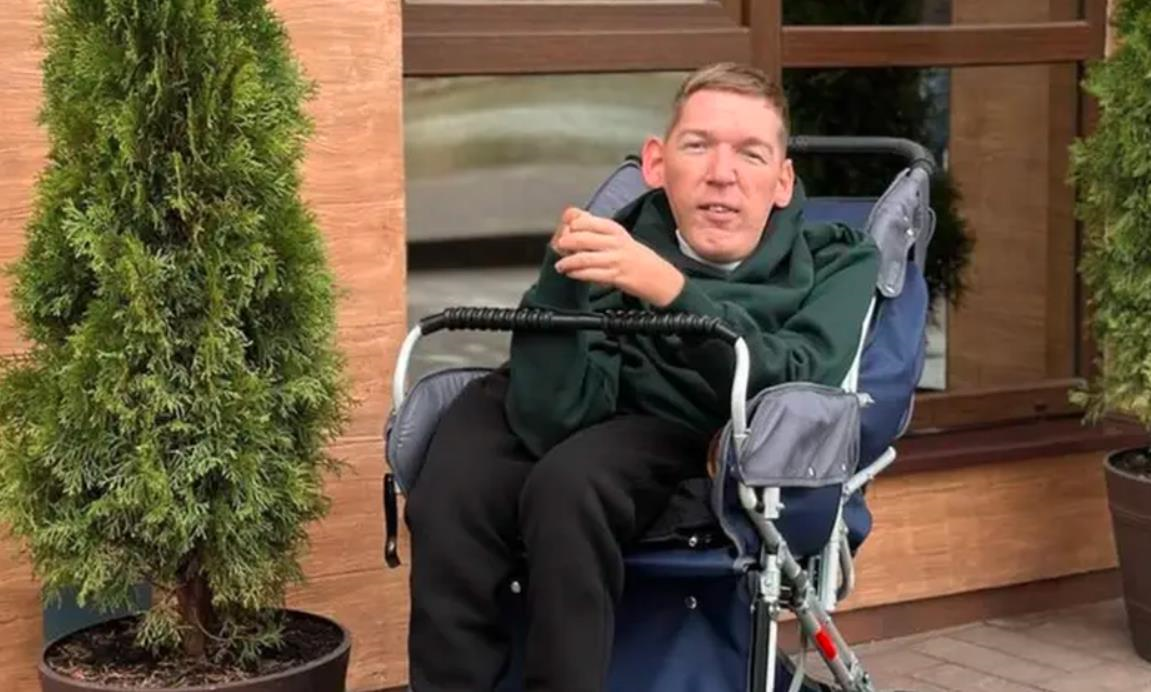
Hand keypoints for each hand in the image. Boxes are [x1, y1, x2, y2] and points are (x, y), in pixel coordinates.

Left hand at [551, 207, 684, 307]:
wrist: (660, 277)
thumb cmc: (638, 257)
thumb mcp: (621, 238)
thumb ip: (599, 231)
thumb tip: (575, 221)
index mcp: (616, 230)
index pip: (588, 221)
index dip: (572, 225)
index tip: (565, 230)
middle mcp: (616, 242)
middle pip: (582, 238)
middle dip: (566, 243)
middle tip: (559, 246)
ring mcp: (616, 260)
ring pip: (584, 258)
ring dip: (568, 262)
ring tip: (560, 265)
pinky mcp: (616, 277)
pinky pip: (590, 274)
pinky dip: (577, 273)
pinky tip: (571, 273)